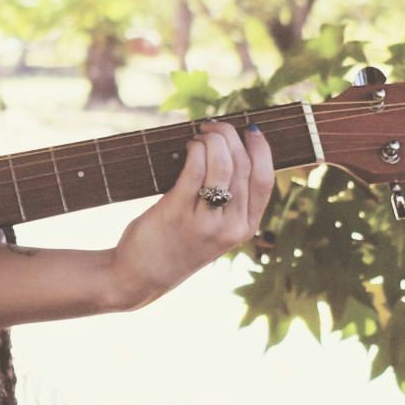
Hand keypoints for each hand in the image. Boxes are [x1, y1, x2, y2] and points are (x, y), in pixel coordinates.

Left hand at [107, 118, 278, 308]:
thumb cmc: (176, 244)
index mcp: (245, 228)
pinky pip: (195, 168)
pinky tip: (188, 146)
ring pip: (222, 163)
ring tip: (198, 136)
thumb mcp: (214, 230)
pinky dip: (194, 149)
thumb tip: (233, 149)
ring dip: (211, 139)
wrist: (139, 277)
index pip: (265, 179)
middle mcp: (230, 226)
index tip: (249, 130)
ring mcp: (205, 221)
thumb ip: (229, 200)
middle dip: (229, 136)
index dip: (260, 148)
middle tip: (212, 127)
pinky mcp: (177, 212)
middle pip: (243, 165)